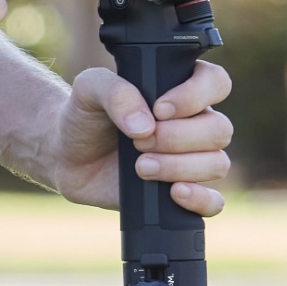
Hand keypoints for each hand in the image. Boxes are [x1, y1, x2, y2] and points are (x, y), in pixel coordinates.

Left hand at [48, 61, 233, 213]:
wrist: (67, 155)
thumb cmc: (85, 115)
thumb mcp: (89, 89)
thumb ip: (116, 93)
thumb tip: (144, 125)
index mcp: (180, 89)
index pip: (216, 83)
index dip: (195, 96)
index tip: (159, 109)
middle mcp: (193, 123)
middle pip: (219, 129)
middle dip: (177, 138)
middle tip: (138, 141)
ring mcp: (191, 159)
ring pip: (217, 163)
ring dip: (179, 167)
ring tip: (141, 167)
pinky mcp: (182, 191)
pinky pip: (214, 202)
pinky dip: (200, 200)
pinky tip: (173, 193)